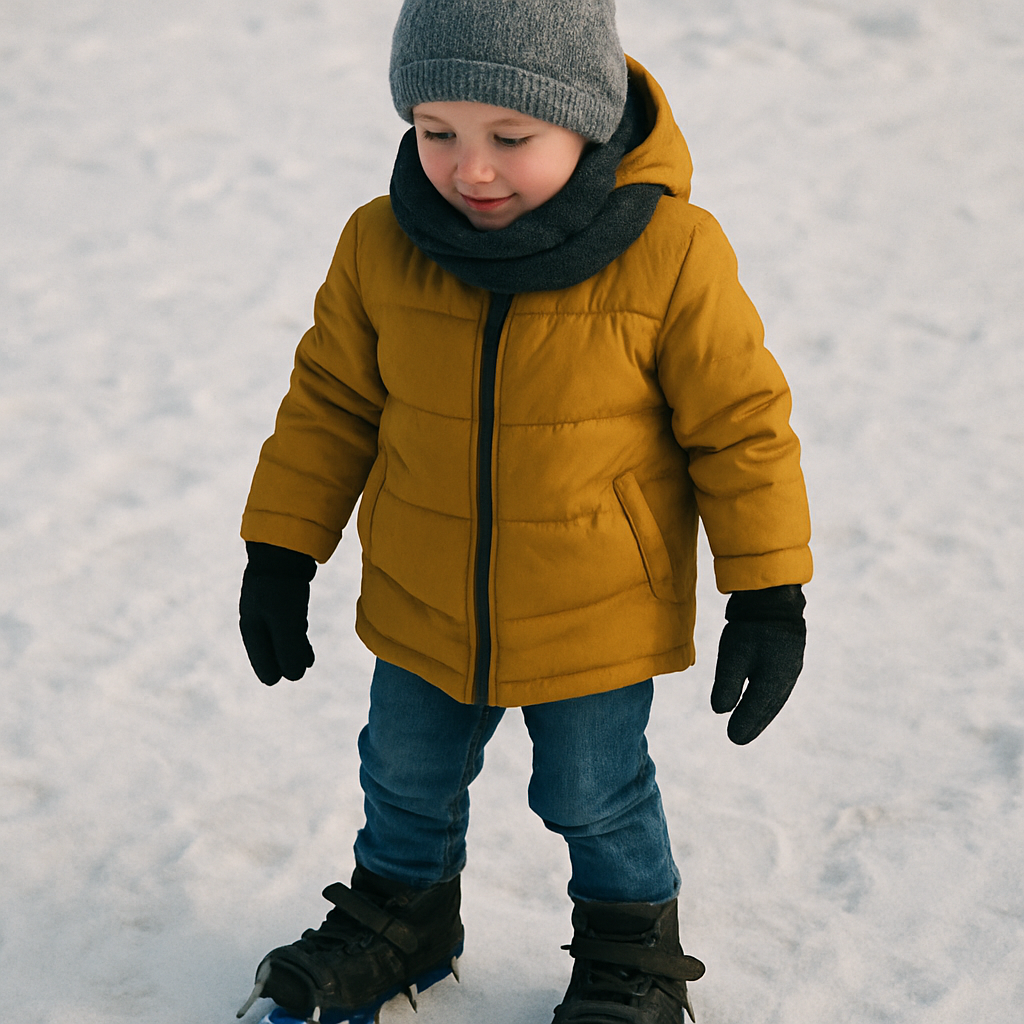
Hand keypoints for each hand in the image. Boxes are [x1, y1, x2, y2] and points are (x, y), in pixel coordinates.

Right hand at [239, 541, 316, 684]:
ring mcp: (269, 603)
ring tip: (308, 663)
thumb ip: (289, 649)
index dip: (268, 668)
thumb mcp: (286, 621)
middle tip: (295, 675)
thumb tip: (295, 676)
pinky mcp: (283, 593)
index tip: (275, 681)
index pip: (258, 654)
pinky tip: (307, 639)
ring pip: (280, 633)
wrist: (284, 548)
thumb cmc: (281, 587)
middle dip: (282, 660)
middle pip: (268, 645)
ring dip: (293, 648)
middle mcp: (256, 615)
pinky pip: (289, 620)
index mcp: (251, 624)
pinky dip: (298, 633)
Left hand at [711, 585, 805, 744]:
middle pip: (768, 707)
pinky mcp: (787, 656)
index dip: (745, 724)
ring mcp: (790, 667)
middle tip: (738, 738)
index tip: (732, 738)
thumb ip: (728, 684)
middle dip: (753, 723)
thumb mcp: (734, 655)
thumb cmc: (751, 627)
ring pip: (774, 698)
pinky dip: (766, 698)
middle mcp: (786, 677)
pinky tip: (758, 700)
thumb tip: (720, 710)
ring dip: (761, 712)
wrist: (772, 597)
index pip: (757, 710)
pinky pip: (776, 686)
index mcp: (775, 681)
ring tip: (748, 725)